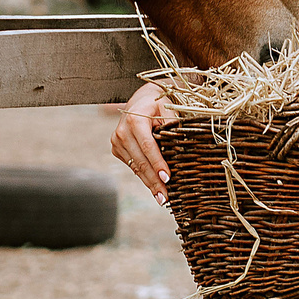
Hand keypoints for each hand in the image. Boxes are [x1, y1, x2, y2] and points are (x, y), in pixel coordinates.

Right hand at [110, 82, 178, 203]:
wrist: (140, 101)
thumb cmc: (157, 105)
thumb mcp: (168, 109)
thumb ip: (173, 124)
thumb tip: (183, 144)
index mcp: (134, 120)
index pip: (148, 146)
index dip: (157, 163)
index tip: (167, 178)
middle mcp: (122, 131)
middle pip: (140, 161)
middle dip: (154, 180)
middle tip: (165, 197)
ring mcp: (116, 141)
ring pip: (135, 167)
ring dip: (149, 183)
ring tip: (161, 197)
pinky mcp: (116, 149)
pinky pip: (132, 166)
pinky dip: (143, 176)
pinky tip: (153, 186)